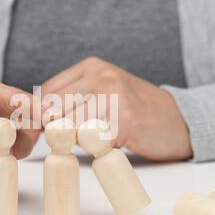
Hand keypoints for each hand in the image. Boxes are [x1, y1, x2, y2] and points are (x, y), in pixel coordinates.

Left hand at [41, 57, 192, 160]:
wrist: (178, 119)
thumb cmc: (135, 109)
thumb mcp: (102, 90)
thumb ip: (71, 98)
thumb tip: (36, 114)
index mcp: (91, 67)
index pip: (47, 92)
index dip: (41, 115)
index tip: (46, 129)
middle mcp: (101, 77)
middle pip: (54, 108)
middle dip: (55, 128)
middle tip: (69, 138)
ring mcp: (114, 97)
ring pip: (70, 126)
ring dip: (76, 139)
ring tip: (96, 138)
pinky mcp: (125, 120)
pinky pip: (92, 140)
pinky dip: (95, 147)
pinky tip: (111, 142)